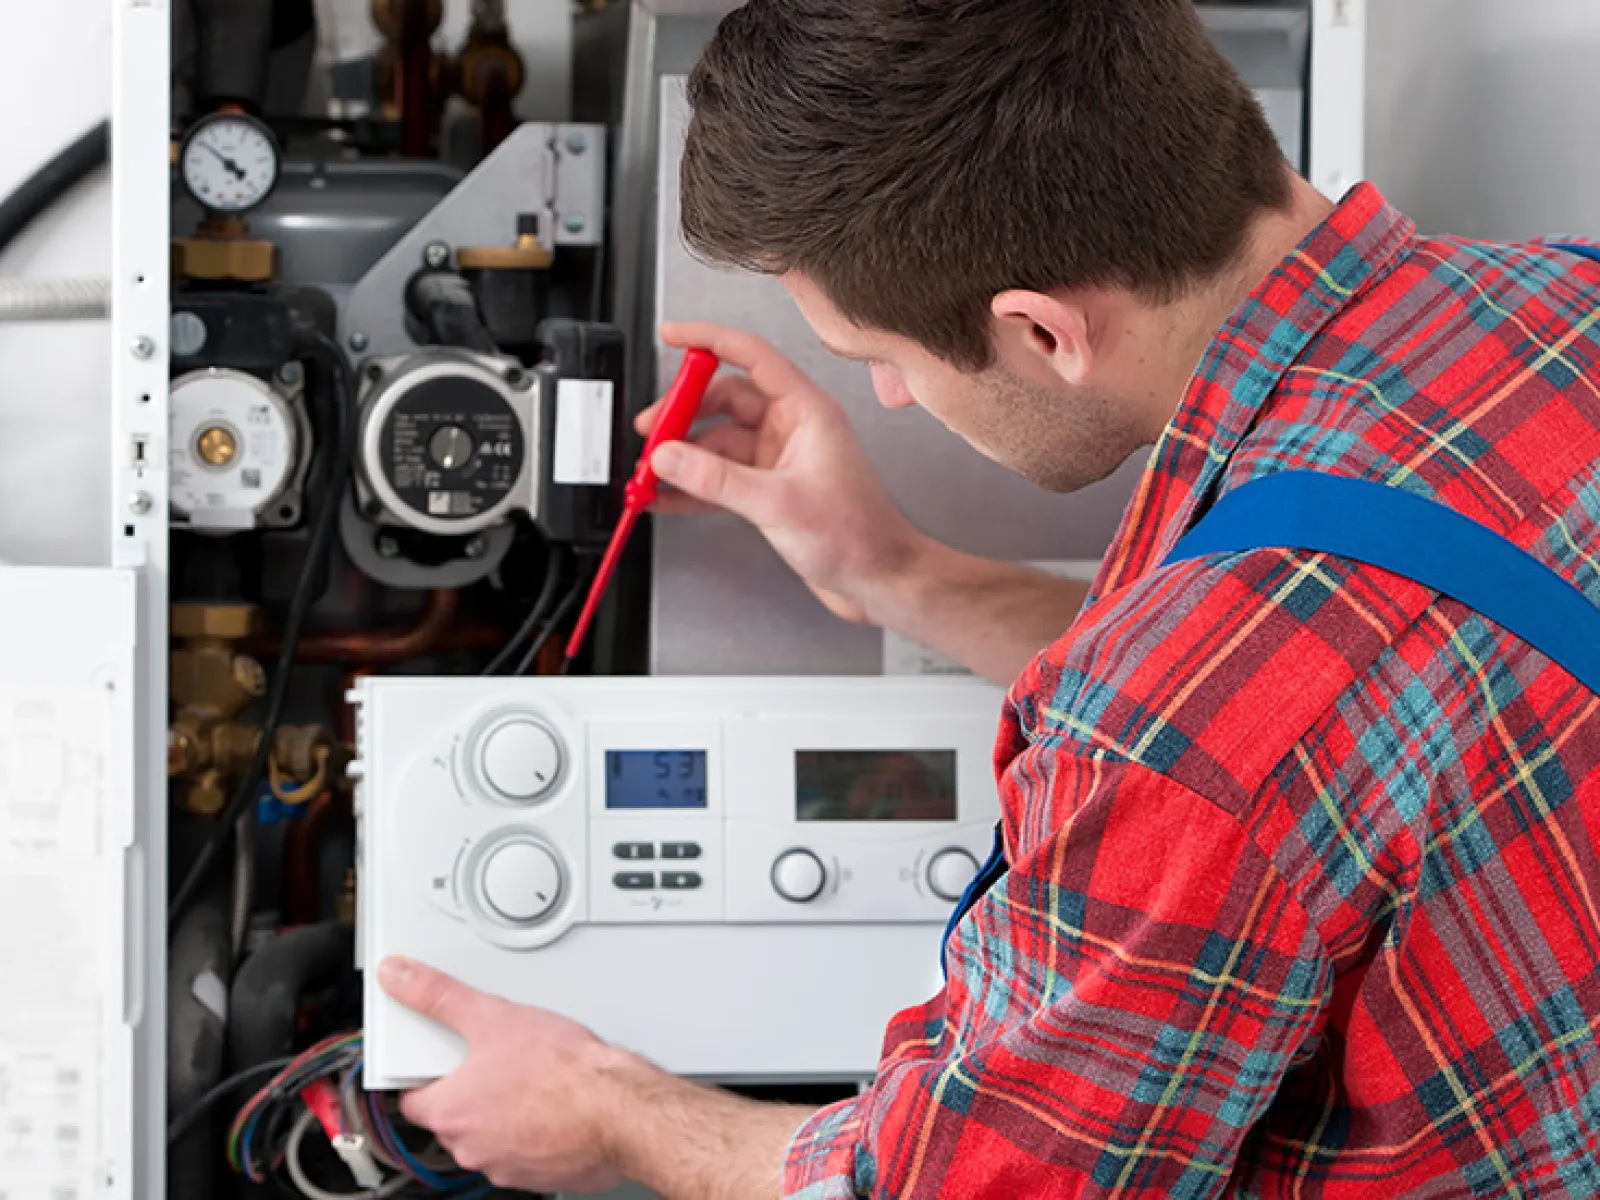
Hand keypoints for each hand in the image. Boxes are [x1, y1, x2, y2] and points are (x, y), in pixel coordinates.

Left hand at [379, 957, 633, 1193]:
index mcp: (450, 1112)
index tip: (440, 1061)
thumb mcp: (493, 1015)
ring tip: (530, 1080)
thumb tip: (400, 976)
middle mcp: (470, 1148)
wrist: (618, 1110)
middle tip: (497, 1061)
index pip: (410, 1098)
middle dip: (469, 1091)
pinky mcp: (539, 1177)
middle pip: (451, 1117)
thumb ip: (439, 995)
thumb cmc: (564, 1072)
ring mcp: (504, 1167)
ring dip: (501, 1114)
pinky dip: (532, 1133)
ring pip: (488, 1137)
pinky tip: (552, 1105)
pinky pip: (523, 1153)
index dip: (424, 1075)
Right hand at [641, 322, 925, 623]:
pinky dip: (692, 486)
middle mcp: (792, 428)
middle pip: (725, 400)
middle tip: (652, 432)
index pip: (751, 356)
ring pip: (718, 442)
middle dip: (683, 413)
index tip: (671, 336)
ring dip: (683, 456)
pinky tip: (667, 496)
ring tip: (651, 472)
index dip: (708, 341)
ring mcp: (779, 459)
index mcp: (806, 411)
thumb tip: (670, 457)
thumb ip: (717, 479)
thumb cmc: (858, 536)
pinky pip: (720, 477)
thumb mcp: (779, 503)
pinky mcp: (770, 490)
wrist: (878, 579)